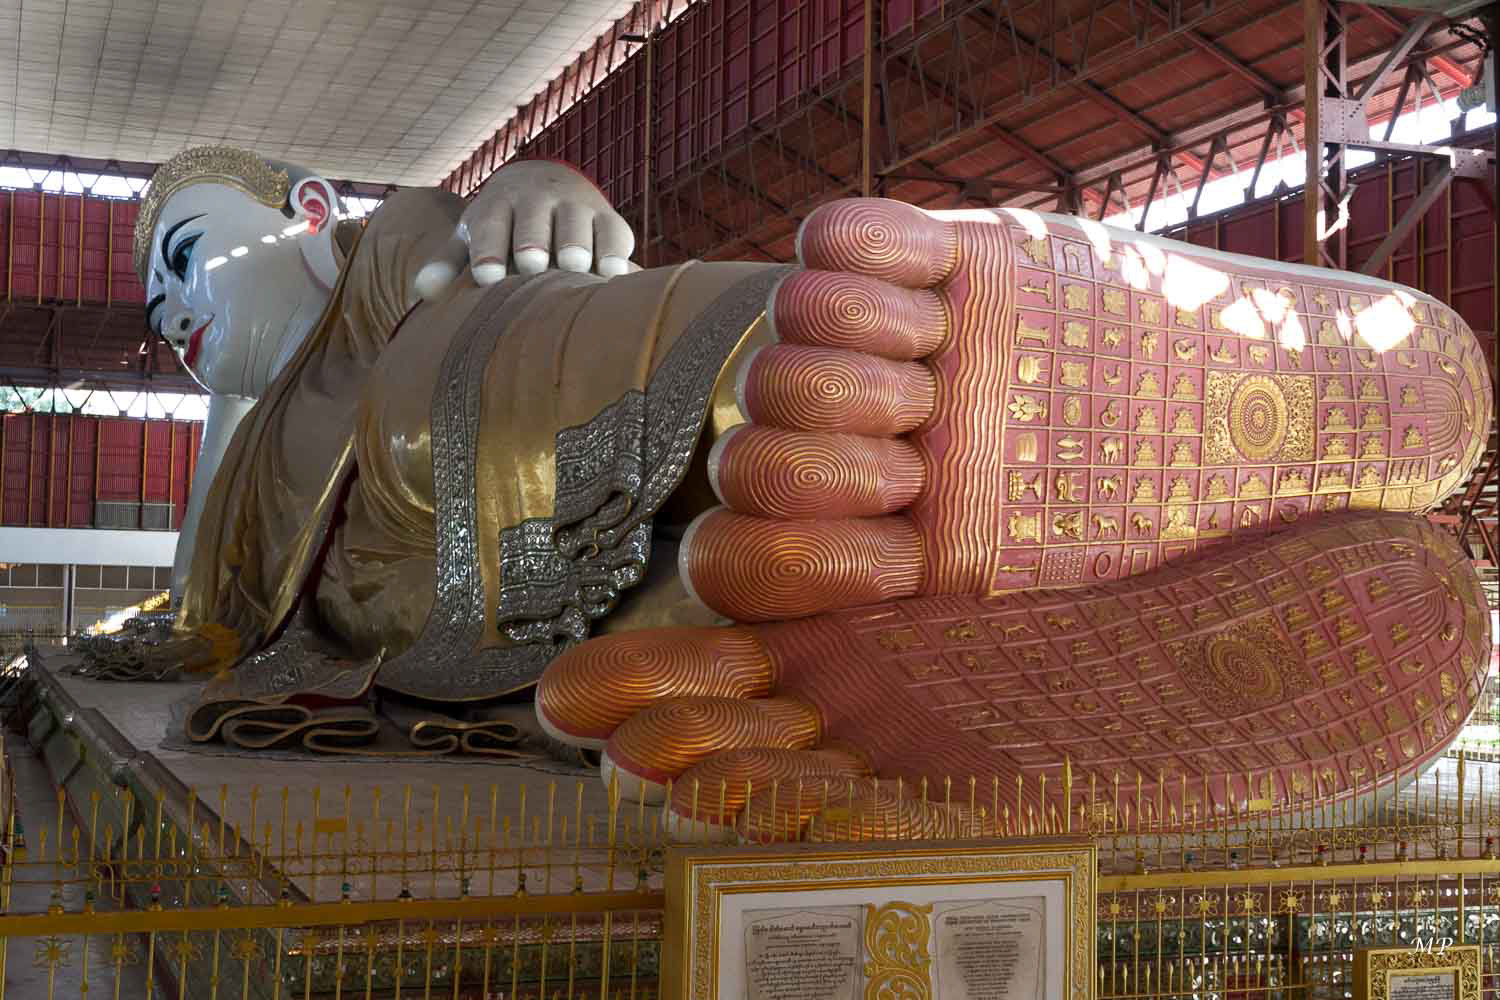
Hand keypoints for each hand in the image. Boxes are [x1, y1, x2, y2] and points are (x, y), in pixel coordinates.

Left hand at [415, 160, 634, 296]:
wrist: (548, 181)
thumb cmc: (504, 223)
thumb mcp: (474, 235)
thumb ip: (449, 263)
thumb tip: (422, 293)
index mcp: (498, 204)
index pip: (490, 225)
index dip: (489, 249)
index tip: (487, 275)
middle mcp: (537, 199)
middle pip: (534, 221)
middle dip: (533, 241)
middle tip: (532, 264)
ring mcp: (576, 206)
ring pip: (577, 224)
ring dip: (576, 243)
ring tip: (575, 266)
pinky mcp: (610, 220)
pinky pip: (615, 235)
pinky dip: (615, 253)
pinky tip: (612, 273)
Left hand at [673, 198, 1487, 622]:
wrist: (1272, 437)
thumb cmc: (1165, 562)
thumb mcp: (1032, 647)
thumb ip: (916, 677)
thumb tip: (790, 752)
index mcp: (867, 556)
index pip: (731, 563)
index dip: (783, 561)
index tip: (898, 564)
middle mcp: (863, 457)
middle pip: (745, 451)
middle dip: (814, 464)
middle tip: (917, 468)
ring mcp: (891, 356)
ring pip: (779, 342)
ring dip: (842, 363)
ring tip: (932, 377)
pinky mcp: (935, 261)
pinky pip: (832, 237)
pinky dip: (865, 254)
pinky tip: (938, 282)